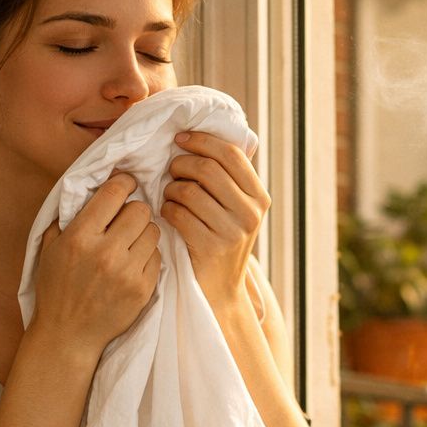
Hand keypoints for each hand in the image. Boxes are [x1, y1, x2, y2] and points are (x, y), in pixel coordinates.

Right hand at [31, 171, 160, 359]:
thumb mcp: (50, 247)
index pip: (113, 194)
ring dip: (143, 233)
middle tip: (126, 220)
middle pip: (140, 210)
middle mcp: (106, 252)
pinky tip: (133, 263)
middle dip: (134, 210)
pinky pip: (158, 256)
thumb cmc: (57, 287)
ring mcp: (127, 272)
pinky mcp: (143, 289)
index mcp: (80, 237)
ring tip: (130, 242)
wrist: (68, 334)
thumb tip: (93, 186)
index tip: (126, 184)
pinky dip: (148, 256)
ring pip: (153, 231)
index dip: (123, 182)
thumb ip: (70, 216)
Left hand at [161, 130, 269, 310]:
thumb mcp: (236, 210)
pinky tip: (169, 215)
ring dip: (170, 189)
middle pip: (207, 168)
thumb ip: (228, 179)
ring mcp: (232, 232)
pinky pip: (177, 213)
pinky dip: (166, 210)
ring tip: (170, 196)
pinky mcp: (209, 248)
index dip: (202, 141)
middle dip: (181, 164)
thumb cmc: (220, 241)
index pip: (231, 154)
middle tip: (171, 170)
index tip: (180, 139)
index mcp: (259, 198)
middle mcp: (250, 214)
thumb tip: (204, 135)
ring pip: (188, 190)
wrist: (219, 291)